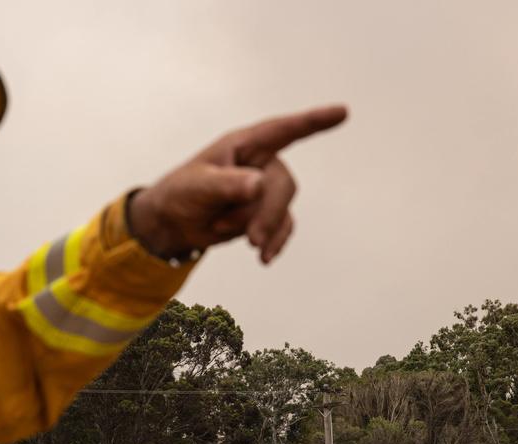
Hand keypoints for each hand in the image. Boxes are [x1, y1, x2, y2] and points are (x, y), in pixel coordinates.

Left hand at [128, 105, 347, 263]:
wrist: (174, 222)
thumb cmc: (182, 192)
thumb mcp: (198, 186)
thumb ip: (227, 184)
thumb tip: (259, 184)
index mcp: (245, 145)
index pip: (284, 130)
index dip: (314, 121)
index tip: (342, 112)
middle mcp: (261, 163)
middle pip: (283, 185)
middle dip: (265, 213)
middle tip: (247, 237)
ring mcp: (266, 189)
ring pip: (282, 209)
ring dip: (261, 228)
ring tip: (234, 237)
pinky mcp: (266, 213)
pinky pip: (283, 227)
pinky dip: (274, 242)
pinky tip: (264, 257)